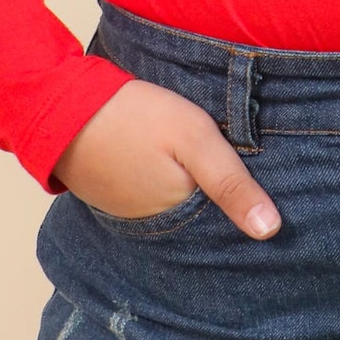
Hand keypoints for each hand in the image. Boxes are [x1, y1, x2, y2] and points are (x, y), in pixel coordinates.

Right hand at [52, 78, 282, 238]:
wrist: (63, 108)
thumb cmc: (134, 119)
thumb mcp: (194, 139)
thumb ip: (231, 182)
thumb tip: (272, 231)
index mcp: (180, 220)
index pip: (226, 226)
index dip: (248, 208)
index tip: (275, 198)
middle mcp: (157, 228)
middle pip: (205, 218)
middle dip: (224, 203)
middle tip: (254, 174)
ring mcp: (134, 213)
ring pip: (182, 206)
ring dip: (198, 192)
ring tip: (221, 170)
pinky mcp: (119, 194)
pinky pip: (157, 196)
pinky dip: (171, 183)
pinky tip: (181, 166)